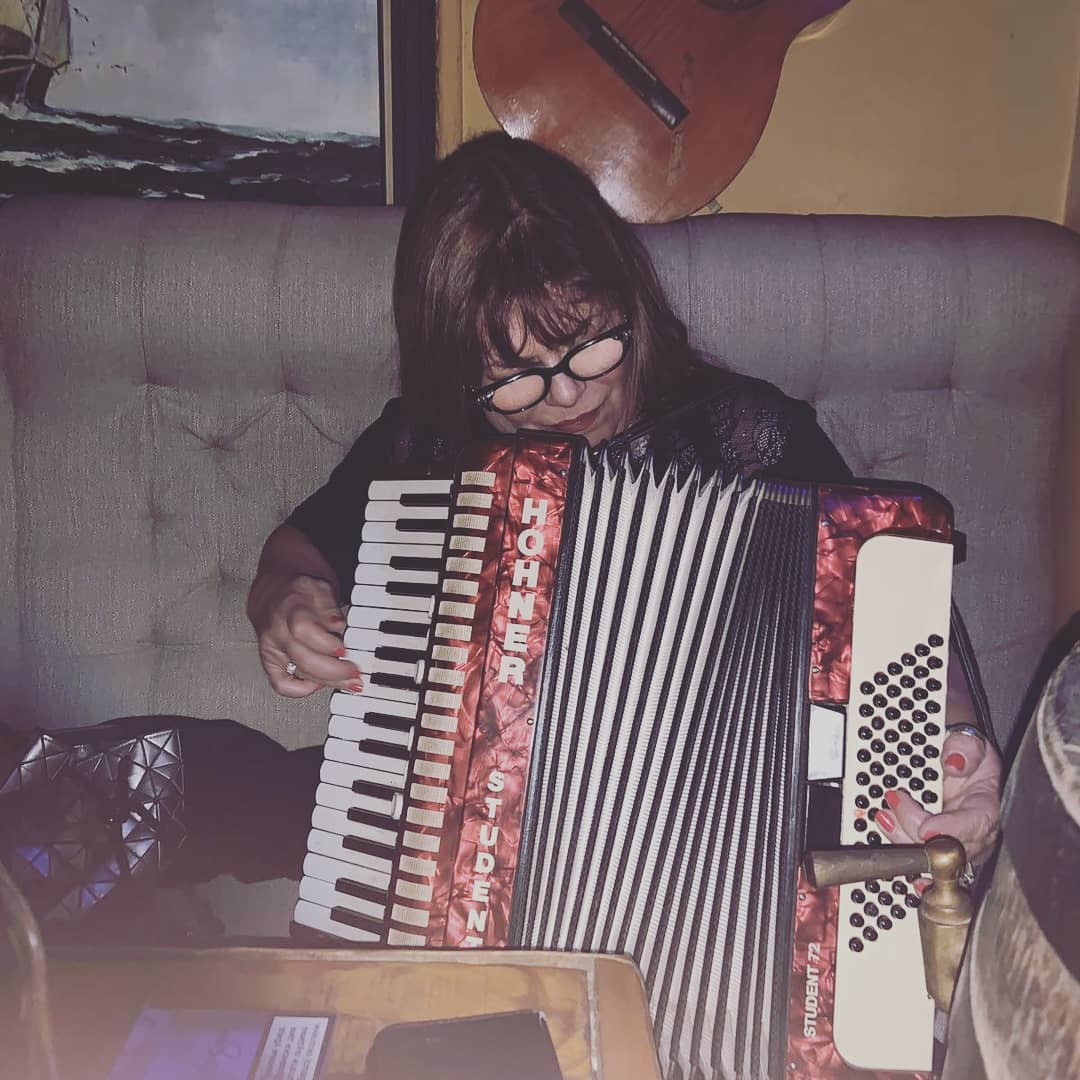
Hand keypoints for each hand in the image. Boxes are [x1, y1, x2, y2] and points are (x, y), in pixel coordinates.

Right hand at [253, 573, 361, 698]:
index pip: (304, 630)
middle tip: (355, 673)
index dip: (326, 644)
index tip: (346, 650)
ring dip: (325, 682)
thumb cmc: (300, 589)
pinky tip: (319, 684)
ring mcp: (272, 647)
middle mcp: (278, 629)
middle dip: (333, 670)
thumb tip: (337, 625)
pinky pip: (279, 683)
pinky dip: (300, 690)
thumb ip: (329, 605)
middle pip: (302, 658)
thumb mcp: (320, 586)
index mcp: (291, 606)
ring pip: (295, 674)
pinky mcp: (270, 660)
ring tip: (347, 681)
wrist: (274, 590)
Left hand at [872, 728, 1001, 864]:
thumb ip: (965, 747)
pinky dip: (902, 851)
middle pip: (949, 848)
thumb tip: (954, 762)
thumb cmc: (964, 755)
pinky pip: (920, 859)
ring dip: (903, 840)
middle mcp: (972, 832)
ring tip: (884, 815)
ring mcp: (953, 842)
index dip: (951, 830)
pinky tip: (890, 839)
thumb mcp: (969, 741)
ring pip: (932, 858)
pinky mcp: (935, 847)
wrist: (954, 760)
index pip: (975, 825)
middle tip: (893, 805)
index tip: (927, 828)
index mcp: (985, 805)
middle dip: (916, 832)